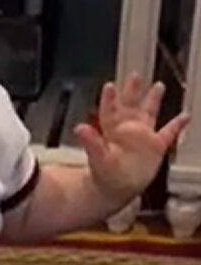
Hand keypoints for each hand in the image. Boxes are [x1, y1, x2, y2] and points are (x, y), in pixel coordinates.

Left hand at [75, 74, 188, 204]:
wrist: (115, 189)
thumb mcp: (97, 157)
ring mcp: (142, 137)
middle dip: (132, 90)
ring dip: (153, 100)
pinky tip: (185, 116)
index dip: (110, 98)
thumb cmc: (103, 174)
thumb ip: (90, 141)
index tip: (110, 85)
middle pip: (130, 105)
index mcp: (111, 130)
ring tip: (158, 85)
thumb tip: (79, 128)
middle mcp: (126, 130)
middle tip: (135, 76)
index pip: (109, 110)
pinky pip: (169, 132)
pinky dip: (177, 124)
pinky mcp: (155, 146)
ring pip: (148, 113)